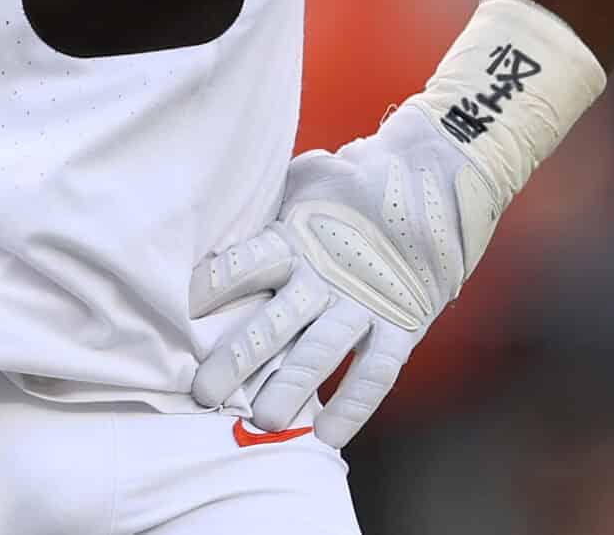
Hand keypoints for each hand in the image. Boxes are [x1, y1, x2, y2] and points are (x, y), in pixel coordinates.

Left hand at [188, 103, 507, 446]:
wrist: (430, 178)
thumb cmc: (350, 183)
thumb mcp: (302, 183)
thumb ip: (267, 208)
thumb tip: (213, 217)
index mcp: (293, 238)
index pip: (244, 265)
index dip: (214, 287)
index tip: (184, 312)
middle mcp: (323, 276)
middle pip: (272, 323)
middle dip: (236, 361)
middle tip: (203, 394)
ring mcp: (363, 303)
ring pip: (319, 354)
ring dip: (289, 389)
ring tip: (262, 422)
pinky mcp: (401, 325)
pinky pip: (375, 373)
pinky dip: (353, 406)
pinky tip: (327, 436)